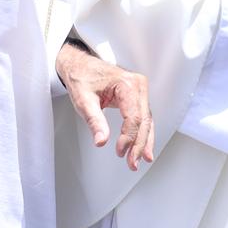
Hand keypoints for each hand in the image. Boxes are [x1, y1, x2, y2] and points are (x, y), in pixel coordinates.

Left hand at [57, 43, 153, 169]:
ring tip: (140, 160)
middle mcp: (138, 85)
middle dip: (138, 144)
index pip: (133, 117)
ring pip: (147, 120)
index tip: (120, 151)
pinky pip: (144, 116)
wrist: (80, 64)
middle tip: (132, 163)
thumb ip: (94, 121)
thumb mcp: (83, 100)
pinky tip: (143, 148)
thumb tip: (101, 141)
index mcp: (127, 84)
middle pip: (143, 120)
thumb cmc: (81, 77)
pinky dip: (143, 133)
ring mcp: (140, 90)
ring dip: (143, 142)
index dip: (128, 137)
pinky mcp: (137, 95)